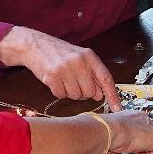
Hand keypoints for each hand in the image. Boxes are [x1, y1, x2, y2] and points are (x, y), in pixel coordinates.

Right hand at [0, 27, 121, 110]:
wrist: (35, 45)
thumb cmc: (59, 53)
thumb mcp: (79, 57)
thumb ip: (92, 74)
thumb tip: (100, 94)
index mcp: (89, 56)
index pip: (106, 78)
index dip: (112, 95)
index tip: (117, 108)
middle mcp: (79, 62)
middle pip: (89, 92)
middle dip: (82, 92)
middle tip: (74, 81)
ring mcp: (65, 69)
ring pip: (75, 96)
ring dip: (69, 92)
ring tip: (63, 79)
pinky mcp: (52, 77)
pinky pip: (61, 95)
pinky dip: (58, 92)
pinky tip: (55, 80)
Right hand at [102, 110, 152, 153]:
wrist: (110, 130)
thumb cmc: (107, 131)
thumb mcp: (113, 143)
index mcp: (132, 118)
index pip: (142, 131)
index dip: (141, 144)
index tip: (138, 152)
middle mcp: (143, 121)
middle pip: (151, 137)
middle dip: (148, 151)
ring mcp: (150, 129)